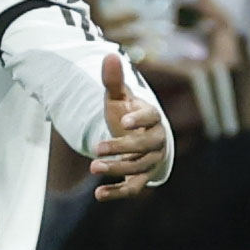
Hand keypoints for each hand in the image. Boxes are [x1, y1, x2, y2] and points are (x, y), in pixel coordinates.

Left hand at [92, 53, 168, 199]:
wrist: (136, 138)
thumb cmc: (127, 115)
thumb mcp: (118, 98)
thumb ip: (113, 80)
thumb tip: (109, 55)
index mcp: (152, 119)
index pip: (151, 118)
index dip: (139, 119)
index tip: (123, 121)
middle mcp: (156, 142)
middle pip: (143, 147)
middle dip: (122, 148)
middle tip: (97, 149)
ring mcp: (150, 162)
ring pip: (138, 169)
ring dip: (117, 170)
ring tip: (93, 168)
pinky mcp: (141, 178)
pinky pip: (132, 188)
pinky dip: (116, 192)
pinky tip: (98, 195)